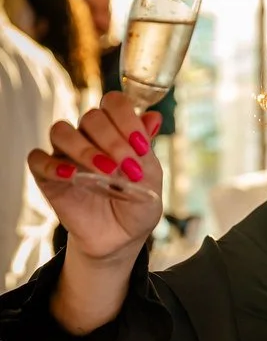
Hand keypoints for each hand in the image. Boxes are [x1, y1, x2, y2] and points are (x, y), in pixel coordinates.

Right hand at [27, 92, 163, 260]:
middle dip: (113, 140)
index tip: (142, 147)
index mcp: (115, 129)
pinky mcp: (47, 176)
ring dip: (85, 149)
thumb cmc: (137, 203)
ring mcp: (66, 154)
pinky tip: (73, 176)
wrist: (122, 237)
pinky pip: (38, 160)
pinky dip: (52, 165)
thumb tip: (154, 117)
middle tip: (128, 166)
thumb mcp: (151, 177)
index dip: (127, 119)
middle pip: (91, 117)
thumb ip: (146, 147)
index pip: (114, 103)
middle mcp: (88, 136)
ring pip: (62, 131)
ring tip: (106, 172)